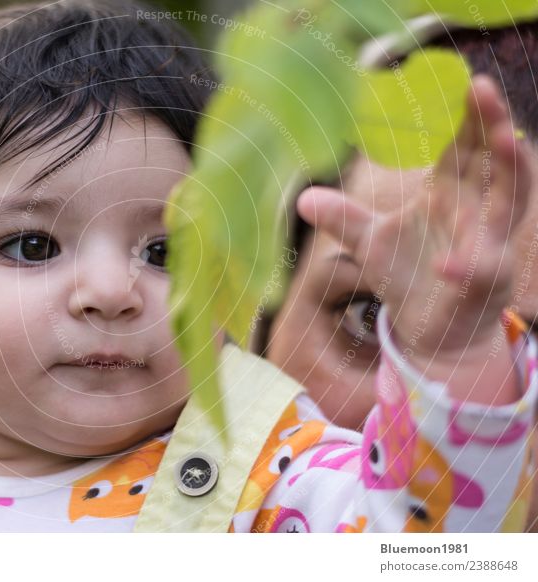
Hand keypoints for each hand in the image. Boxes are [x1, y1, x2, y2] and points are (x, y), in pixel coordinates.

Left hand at [297, 76, 531, 401]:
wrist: (429, 332)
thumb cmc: (410, 277)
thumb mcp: (370, 243)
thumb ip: (343, 217)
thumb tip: (302, 198)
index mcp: (450, 195)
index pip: (464, 147)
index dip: (468, 116)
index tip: (465, 81)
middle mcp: (475, 214)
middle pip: (494, 162)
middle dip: (494, 126)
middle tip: (485, 89)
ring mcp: (486, 247)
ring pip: (510, 204)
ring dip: (512, 174)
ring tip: (506, 141)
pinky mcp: (484, 286)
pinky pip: (481, 271)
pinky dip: (466, 266)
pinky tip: (446, 263)